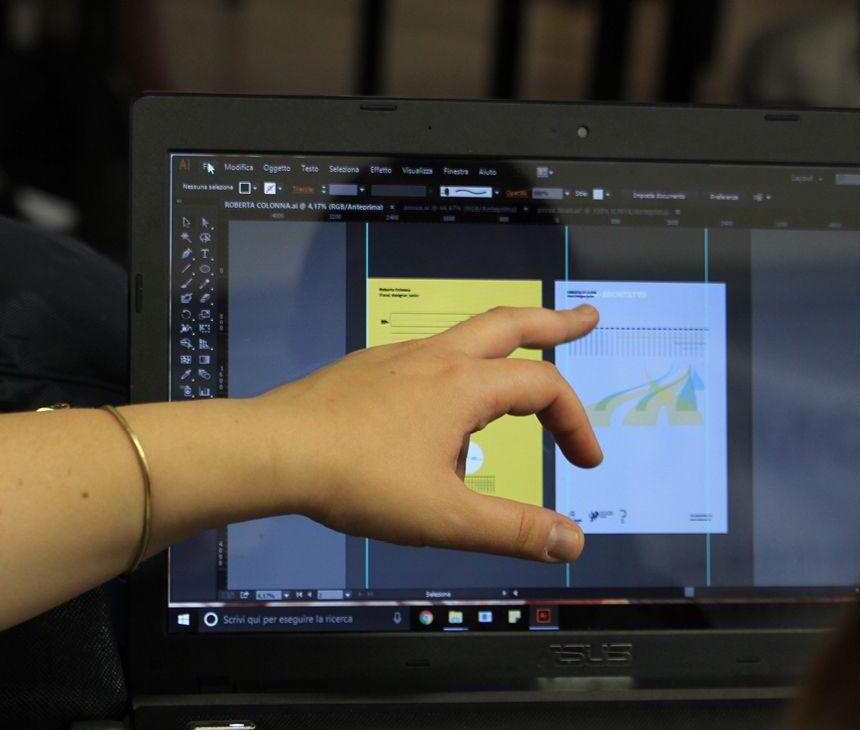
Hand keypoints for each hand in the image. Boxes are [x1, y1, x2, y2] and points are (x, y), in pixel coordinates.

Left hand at [254, 305, 601, 563]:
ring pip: (464, 337)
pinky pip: (423, 359)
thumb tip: (569, 540)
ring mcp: (396, 360)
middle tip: (582, 319)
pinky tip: (438, 408)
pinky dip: (451, 370)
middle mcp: (433, 360)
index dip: (575, 423)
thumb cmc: (351, 477)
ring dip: (502, 343)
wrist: (274, 451)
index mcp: (462, 386)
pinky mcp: (366, 371)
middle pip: (510, 324)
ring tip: (512, 375)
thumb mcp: (445, 517)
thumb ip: (512, 530)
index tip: (585, 459)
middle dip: (553, 322)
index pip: (544, 388)